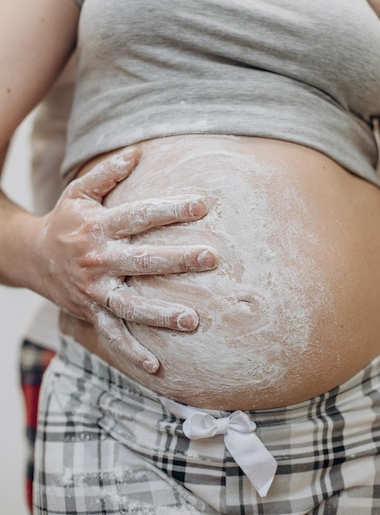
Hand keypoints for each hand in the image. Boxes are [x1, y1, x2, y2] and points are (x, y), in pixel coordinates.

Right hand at [32, 146, 217, 372]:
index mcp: (97, 227)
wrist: (31, 257)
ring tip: (193, 320)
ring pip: (129, 305)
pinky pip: (112, 335)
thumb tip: (138, 152)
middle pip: (141, 261)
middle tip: (210, 258)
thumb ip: (108, 173)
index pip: (138, 216)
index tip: (202, 205)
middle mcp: (96, 260)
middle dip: (177, 259)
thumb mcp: (79, 192)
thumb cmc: (65, 221)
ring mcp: (93, 291)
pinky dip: (132, 351)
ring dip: (160, 314)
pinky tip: (158, 365)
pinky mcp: (90, 313)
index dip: (170, 209)